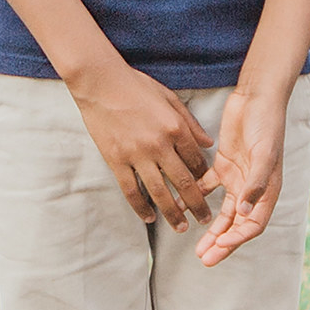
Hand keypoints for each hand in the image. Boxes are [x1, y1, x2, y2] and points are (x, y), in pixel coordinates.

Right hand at [72, 58, 215, 228]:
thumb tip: (208, 144)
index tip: (208, 188)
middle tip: (206, 220)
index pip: (196, 160)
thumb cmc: (136, 86)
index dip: (204, 177)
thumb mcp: (169, 98)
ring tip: (182, 227)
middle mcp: (159, 145)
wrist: (100, 83)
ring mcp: (137, 155)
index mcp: (175, 128)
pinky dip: (140, 207)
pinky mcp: (116, 161)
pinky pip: (131, 190)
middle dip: (197, 204)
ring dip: (173, 213)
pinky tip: (149, 217)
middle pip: (183, 182)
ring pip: (159, 192)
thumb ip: (190, 123)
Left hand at [198, 81, 288, 266]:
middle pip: (236, 223)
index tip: (219, 249)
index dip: (237, 239)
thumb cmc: (266, 124)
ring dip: (211, 229)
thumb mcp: (264, 153)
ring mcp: (237, 177)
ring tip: (196, 246)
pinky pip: (206, 188)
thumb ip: (256, 182)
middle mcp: (253, 188)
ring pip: (222, 211)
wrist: (256, 96)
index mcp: (268, 190)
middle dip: (221, 242)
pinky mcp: (222, 165)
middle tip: (204, 259)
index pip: (253, 224)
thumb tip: (245, 210)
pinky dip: (195, 198)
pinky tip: (180, 207)